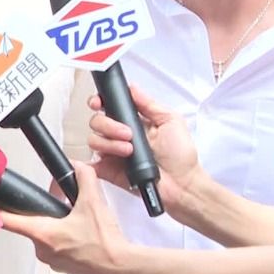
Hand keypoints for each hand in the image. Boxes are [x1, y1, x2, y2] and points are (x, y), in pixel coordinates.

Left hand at [0, 162, 134, 273]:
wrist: (121, 269)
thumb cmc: (105, 244)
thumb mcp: (93, 203)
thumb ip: (84, 178)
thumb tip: (80, 167)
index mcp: (43, 234)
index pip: (8, 221)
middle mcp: (43, 250)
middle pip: (30, 225)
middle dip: (41, 212)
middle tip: (54, 202)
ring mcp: (52, 261)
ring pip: (44, 236)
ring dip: (54, 224)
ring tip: (71, 216)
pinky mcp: (64, 266)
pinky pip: (56, 247)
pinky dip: (63, 236)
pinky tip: (79, 230)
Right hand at [87, 85, 200, 213]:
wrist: (182, 185)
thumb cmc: (181, 156)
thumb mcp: (171, 121)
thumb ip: (149, 104)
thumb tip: (133, 88)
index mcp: (134, 121)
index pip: (108, 106)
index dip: (99, 102)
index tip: (99, 102)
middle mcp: (120, 135)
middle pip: (97, 121)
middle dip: (109, 125)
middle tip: (127, 133)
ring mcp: (114, 152)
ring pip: (94, 140)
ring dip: (110, 143)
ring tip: (129, 151)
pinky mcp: (109, 170)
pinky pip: (92, 163)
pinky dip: (92, 161)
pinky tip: (108, 159)